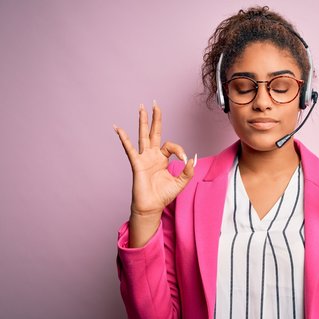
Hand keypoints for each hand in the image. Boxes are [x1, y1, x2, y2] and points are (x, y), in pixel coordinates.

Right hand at [114, 101, 195, 216]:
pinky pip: (129, 149)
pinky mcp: (137, 164)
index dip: (179, 150)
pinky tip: (118, 128)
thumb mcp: (181, 182)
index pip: (172, 146)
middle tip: (155, 104)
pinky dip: (124, 139)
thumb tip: (192, 158)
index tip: (184, 160)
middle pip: (154, 132)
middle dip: (155, 118)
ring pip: (143, 136)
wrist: (152, 206)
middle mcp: (152, 155)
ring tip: (141, 107)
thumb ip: (188, 171)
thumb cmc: (164, 195)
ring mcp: (144, 158)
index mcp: (163, 158)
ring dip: (142, 121)